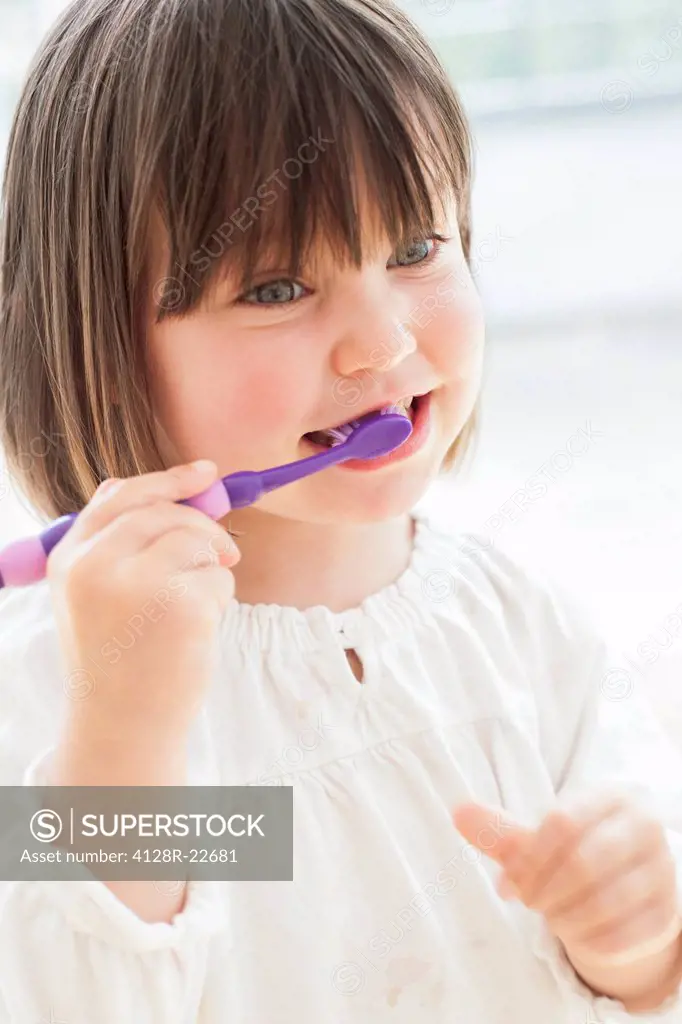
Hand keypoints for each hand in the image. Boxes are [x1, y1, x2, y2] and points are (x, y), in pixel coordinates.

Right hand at [47, 460, 239, 749]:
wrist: (123, 726)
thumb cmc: (118, 661)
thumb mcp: (96, 596)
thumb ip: (116, 543)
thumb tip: (156, 486)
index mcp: (70, 559)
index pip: (120, 496)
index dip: (168, 479)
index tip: (206, 473)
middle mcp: (96, 565)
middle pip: (165, 512)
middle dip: (206, 528)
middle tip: (227, 555)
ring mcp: (136, 583)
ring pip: (198, 542)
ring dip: (211, 571)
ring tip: (194, 610)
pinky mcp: (178, 605)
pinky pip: (218, 579)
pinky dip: (220, 601)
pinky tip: (197, 632)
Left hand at [454, 794, 681, 1004]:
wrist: (627, 881)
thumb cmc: (577, 850)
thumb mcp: (539, 838)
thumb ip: (500, 829)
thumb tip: (457, 812)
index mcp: (609, 796)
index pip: (562, 822)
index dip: (528, 858)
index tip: (508, 882)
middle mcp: (642, 827)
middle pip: (584, 863)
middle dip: (544, 891)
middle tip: (528, 903)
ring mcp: (661, 869)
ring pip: (606, 902)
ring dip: (564, 918)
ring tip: (550, 918)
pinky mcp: (667, 912)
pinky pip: (625, 935)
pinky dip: (591, 941)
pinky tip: (576, 936)